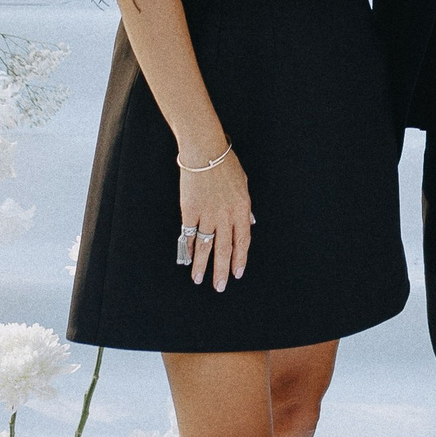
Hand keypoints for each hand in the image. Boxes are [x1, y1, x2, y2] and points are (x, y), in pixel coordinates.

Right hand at [178, 140, 252, 290]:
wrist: (204, 150)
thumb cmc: (225, 163)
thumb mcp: (243, 184)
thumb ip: (245, 207)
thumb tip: (249, 223)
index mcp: (242, 208)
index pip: (243, 240)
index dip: (240, 259)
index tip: (237, 273)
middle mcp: (226, 215)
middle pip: (225, 248)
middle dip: (222, 270)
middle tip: (220, 287)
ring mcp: (207, 213)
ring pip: (205, 245)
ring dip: (201, 264)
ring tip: (198, 279)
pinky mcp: (189, 210)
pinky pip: (188, 233)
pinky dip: (187, 246)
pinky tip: (186, 257)